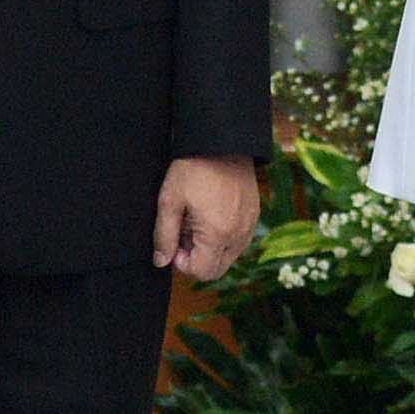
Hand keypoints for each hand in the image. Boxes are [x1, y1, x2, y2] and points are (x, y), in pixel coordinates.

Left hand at [156, 156, 262, 281]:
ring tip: (197, 220)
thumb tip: (161, 262)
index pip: (202, 272)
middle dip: (197, 258)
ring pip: (228, 256)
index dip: (183, 263)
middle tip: (184, 232)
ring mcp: (249, 226)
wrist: (222, 141)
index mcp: (217, 234)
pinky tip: (211, 214)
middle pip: (217, 269)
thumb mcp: (170, 200)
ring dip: (210, 248)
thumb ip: (164, 235)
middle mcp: (238, 235)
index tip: (175, 240)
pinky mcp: (254, 216)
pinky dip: (223, 237)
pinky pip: (238, 241)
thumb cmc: (193, 168)